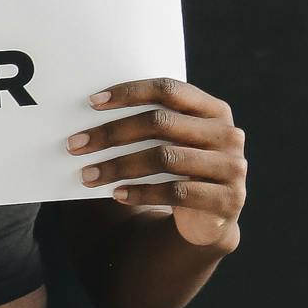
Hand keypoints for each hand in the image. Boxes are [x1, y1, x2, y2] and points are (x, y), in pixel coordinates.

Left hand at [66, 77, 245, 251]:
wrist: (211, 218)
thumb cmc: (180, 172)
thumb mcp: (170, 145)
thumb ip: (147, 128)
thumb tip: (89, 121)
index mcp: (213, 110)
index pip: (169, 89)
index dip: (130, 92)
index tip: (92, 103)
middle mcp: (227, 134)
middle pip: (161, 123)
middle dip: (113, 133)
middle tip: (76, 144)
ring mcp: (231, 167)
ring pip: (165, 158)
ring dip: (119, 166)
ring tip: (88, 175)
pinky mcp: (227, 199)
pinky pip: (176, 192)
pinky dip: (141, 193)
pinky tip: (117, 194)